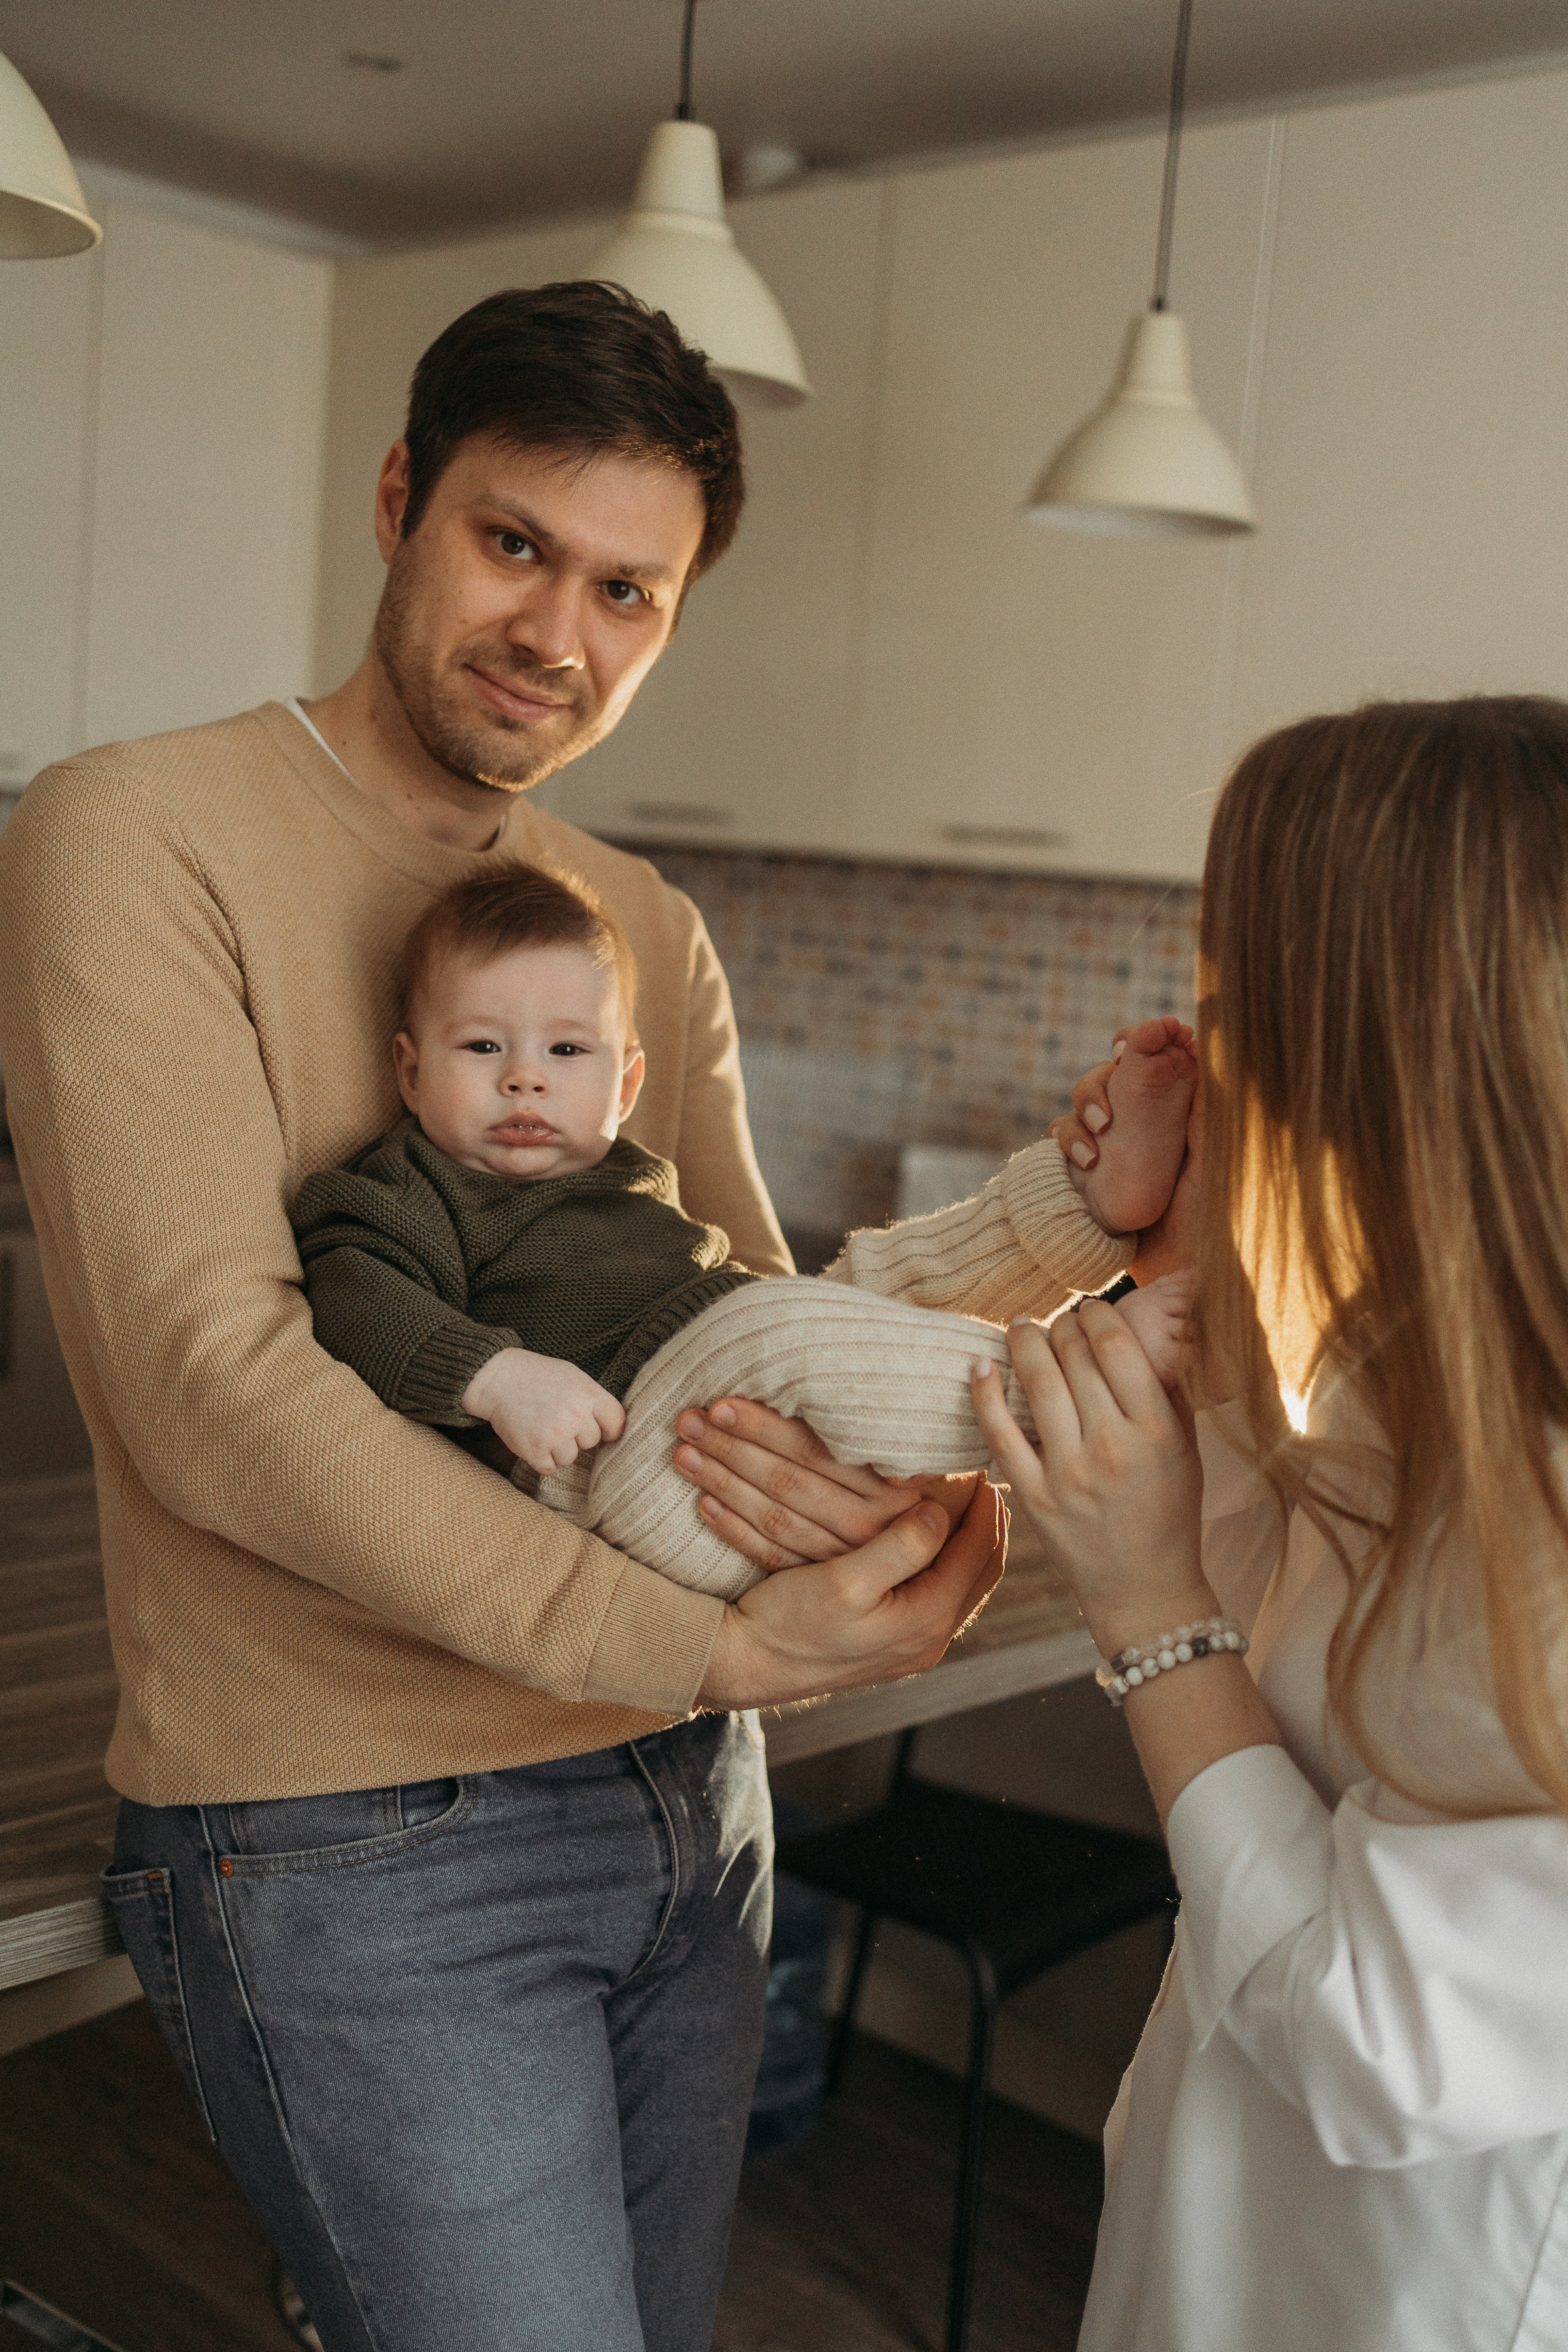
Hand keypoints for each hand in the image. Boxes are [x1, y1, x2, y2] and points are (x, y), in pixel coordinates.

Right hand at [461, 1347, 625, 1474]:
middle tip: (558, 1420)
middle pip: (591, 1442)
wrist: (498, 1378)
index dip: (609, 1429)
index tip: (601, 1430)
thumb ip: (594, 1400)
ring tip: (543, 1428)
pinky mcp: (534, 1450)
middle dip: (577, 1435)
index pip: (616, 1423)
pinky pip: (549, 1469)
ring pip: (570, 1458)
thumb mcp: (574, 1377)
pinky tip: (533, 1440)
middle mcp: (575, 1415)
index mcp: (588, 1394)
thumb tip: (615, 1427)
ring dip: (558, 1449)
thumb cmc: (539, 1376)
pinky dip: (541, 1459)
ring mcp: (554, 1434)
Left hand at [672, 1396, 970, 1569]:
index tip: (722, 1404)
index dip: (766, 1427)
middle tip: (688, 1420)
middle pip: (789, 1484)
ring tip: (683, 1452)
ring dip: (724, 1482)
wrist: (937, 1586)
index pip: (816, 1454)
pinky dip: (734, 1529)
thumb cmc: (942, 1498)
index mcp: (896, 1492)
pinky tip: (703, 1503)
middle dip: (732, 1449)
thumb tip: (857, 1377)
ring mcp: (845, 1562)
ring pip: (774, 1519)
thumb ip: (897, 1437)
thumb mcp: (937, 1467)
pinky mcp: (824, 1584)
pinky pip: (771, 1557)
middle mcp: (872, 1530)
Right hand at [697, 1476, 1006, 1708]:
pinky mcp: (890, 1643)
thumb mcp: (845, 1581)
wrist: (745, 1664)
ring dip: (966, 1543)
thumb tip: (941, 1511)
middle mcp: (927, 1639)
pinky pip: (937, 1595)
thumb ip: (902, 1547)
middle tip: (982, 1481)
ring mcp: (910, 1646)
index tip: (981, 1466)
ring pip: (960, 1584)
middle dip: (985, 1524)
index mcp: (925, 1621)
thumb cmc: (788, 1623)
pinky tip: (927, 1541)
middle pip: (980, 1571)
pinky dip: (942, 1562)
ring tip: (962, 1504)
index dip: (984, 1507)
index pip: (978, 1553)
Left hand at [970, 1301, 1209, 1657]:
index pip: (1116, 1347)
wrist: (1145, 1588)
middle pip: (1074, 1357)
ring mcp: (1068, 1474)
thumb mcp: (1186, 1449)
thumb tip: (1154, 1328)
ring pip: (1037, 1384)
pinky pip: (1000, 1433)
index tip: (1090, 1310)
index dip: (1096, 1315)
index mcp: (1155, 1431)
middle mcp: (1112, 1448)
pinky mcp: (1034, 1497)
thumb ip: (1170, 1390)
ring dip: (1024, 1343)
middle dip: (1062, 1325)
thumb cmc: (1169, 1511)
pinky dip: (985, 1394)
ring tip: (1020, 1328)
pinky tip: (980, 1366)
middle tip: (1057, 1319)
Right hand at [1049, 1030, 1203, 1284]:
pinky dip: (1066, 1142)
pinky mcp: (1091, 1168)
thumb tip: (1199, 1046)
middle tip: (1106, 1118)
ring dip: (1080, 1117)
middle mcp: (1145, 1117)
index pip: (1149, 1055)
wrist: (1177, 1271)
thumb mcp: (1217, 1155)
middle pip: (1107, 1074)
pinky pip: (1063, 1137)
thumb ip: (1206, 1105)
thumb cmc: (1211, 1217)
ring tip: (1093, 1153)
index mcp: (1179, 1105)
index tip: (1126, 1049)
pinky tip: (1083, 1164)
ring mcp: (1116, 1142)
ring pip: (1081, 1104)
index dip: (1134, 1042)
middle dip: (1098, 1086)